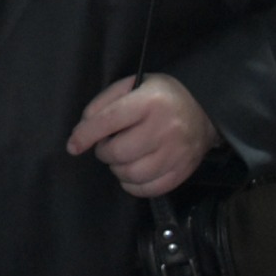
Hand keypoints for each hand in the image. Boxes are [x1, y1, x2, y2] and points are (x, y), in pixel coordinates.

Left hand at [66, 74, 219, 196]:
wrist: (203, 110)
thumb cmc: (160, 96)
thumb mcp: (131, 85)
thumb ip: (104, 103)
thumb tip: (83, 130)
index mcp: (149, 102)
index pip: (109, 121)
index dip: (85, 135)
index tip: (73, 146)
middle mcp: (164, 128)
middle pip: (119, 152)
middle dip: (104, 152)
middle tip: (107, 146)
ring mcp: (176, 153)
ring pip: (132, 174)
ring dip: (117, 169)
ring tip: (120, 158)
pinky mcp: (183, 171)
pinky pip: (150, 189)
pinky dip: (133, 186)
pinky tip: (131, 173)